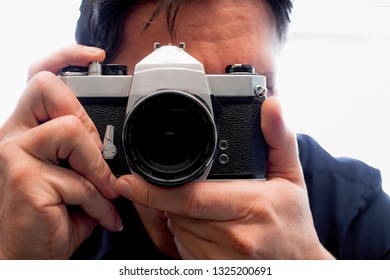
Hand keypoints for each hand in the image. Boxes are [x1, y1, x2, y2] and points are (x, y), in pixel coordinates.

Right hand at [0, 45, 121, 258]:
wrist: (30, 255)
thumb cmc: (53, 216)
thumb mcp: (73, 178)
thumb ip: (87, 155)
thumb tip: (114, 149)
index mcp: (27, 130)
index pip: (39, 77)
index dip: (65, 56)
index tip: (95, 56)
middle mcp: (12, 135)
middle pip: (47, 87)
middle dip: (84, 119)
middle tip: (94, 155)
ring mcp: (12, 154)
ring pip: (72, 130)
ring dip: (97, 169)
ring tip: (102, 193)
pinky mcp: (23, 178)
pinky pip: (80, 179)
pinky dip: (98, 202)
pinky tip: (98, 216)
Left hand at [114, 97, 334, 258]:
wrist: (298, 265)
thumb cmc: (293, 222)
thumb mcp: (290, 175)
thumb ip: (278, 137)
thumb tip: (271, 105)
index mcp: (251, 205)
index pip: (190, 197)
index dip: (153, 190)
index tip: (128, 181)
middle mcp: (234, 236)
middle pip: (175, 212)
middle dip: (166, 197)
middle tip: (176, 185)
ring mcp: (220, 258)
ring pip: (175, 230)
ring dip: (173, 215)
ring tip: (201, 205)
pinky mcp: (210, 270)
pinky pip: (181, 248)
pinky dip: (181, 233)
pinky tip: (202, 225)